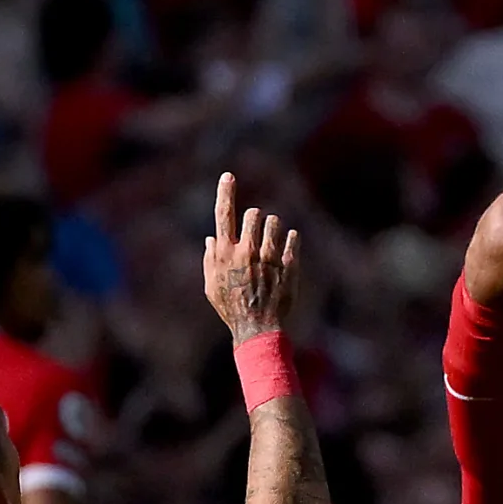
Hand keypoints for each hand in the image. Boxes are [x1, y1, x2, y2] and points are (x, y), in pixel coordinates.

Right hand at [202, 172, 300, 340]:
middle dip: (254, 218)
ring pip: (274, 222)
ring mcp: (269, 256)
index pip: (223, 214)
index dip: (225, 192)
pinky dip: (290, 239)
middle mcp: (247, 250)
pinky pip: (292, 238)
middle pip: (253, 214)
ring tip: (271, 242)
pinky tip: (287, 244)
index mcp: (225, 253)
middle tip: (256, 232)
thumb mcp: (211, 287)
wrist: (258, 328)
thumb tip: (212, 239)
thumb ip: (210, 260)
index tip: (228, 176)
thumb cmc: (231, 308)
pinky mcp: (288, 264)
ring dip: (272, 227)